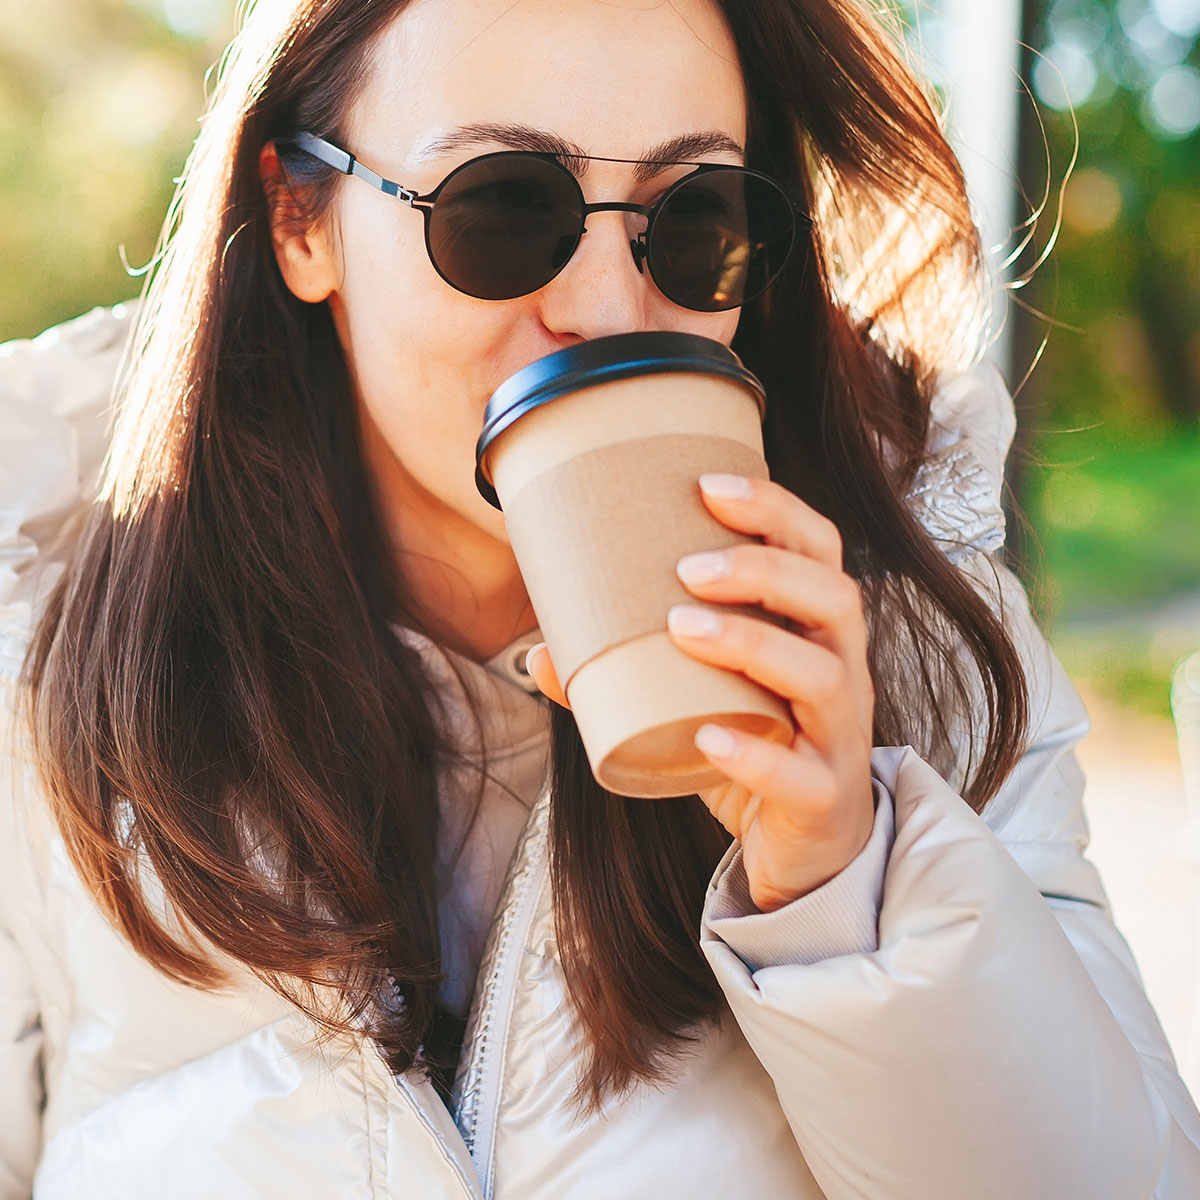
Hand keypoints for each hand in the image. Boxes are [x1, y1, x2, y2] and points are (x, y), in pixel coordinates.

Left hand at [526, 472, 875, 912]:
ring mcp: (839, 737)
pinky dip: (753, 751)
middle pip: (835, 597)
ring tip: (681, 627)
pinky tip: (706, 734)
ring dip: (753, 642)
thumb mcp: (696, 700)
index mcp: (815, 633)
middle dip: (764, 569)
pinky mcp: (823, 798)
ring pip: (826, 676)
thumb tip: (543, 650)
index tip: (708, 487)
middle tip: (688, 568)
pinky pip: (803, 775)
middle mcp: (842, 672)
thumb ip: (630, 672)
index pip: (819, 551)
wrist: (804, 846)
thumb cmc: (753, 747)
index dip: (776, 511)